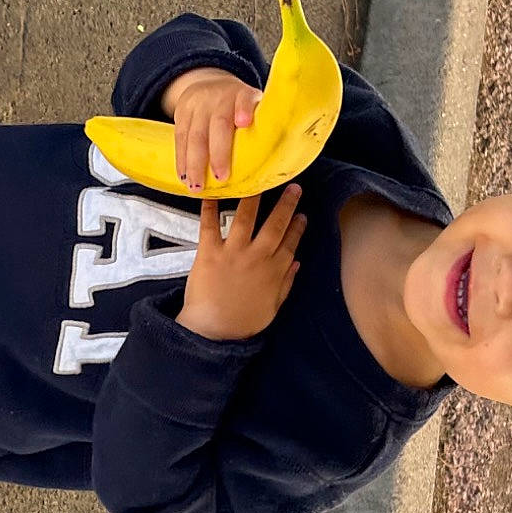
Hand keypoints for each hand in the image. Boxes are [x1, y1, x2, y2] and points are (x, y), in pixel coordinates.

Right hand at [161, 67, 262, 191]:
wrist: (207, 85)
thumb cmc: (237, 106)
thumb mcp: (253, 106)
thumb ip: (262, 125)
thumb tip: (281, 157)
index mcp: (242, 95)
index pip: (244, 98)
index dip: (244, 109)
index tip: (245, 122)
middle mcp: (219, 97)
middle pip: (218, 123)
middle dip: (218, 152)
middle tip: (221, 177)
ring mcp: (198, 105)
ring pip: (194, 134)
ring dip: (195, 163)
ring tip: (197, 186)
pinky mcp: (182, 114)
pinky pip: (180, 138)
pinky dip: (181, 160)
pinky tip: (184, 176)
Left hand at [178, 186, 306, 341]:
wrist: (213, 331)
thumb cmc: (242, 323)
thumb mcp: (273, 307)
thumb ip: (285, 283)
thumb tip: (296, 263)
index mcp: (274, 272)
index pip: (290, 243)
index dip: (297, 227)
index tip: (302, 215)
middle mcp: (257, 257)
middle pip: (275, 225)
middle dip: (286, 204)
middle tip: (293, 187)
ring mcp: (233, 252)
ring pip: (246, 218)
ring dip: (254, 197)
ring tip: (259, 181)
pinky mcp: (209, 252)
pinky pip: (209, 224)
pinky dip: (209, 207)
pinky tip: (212, 192)